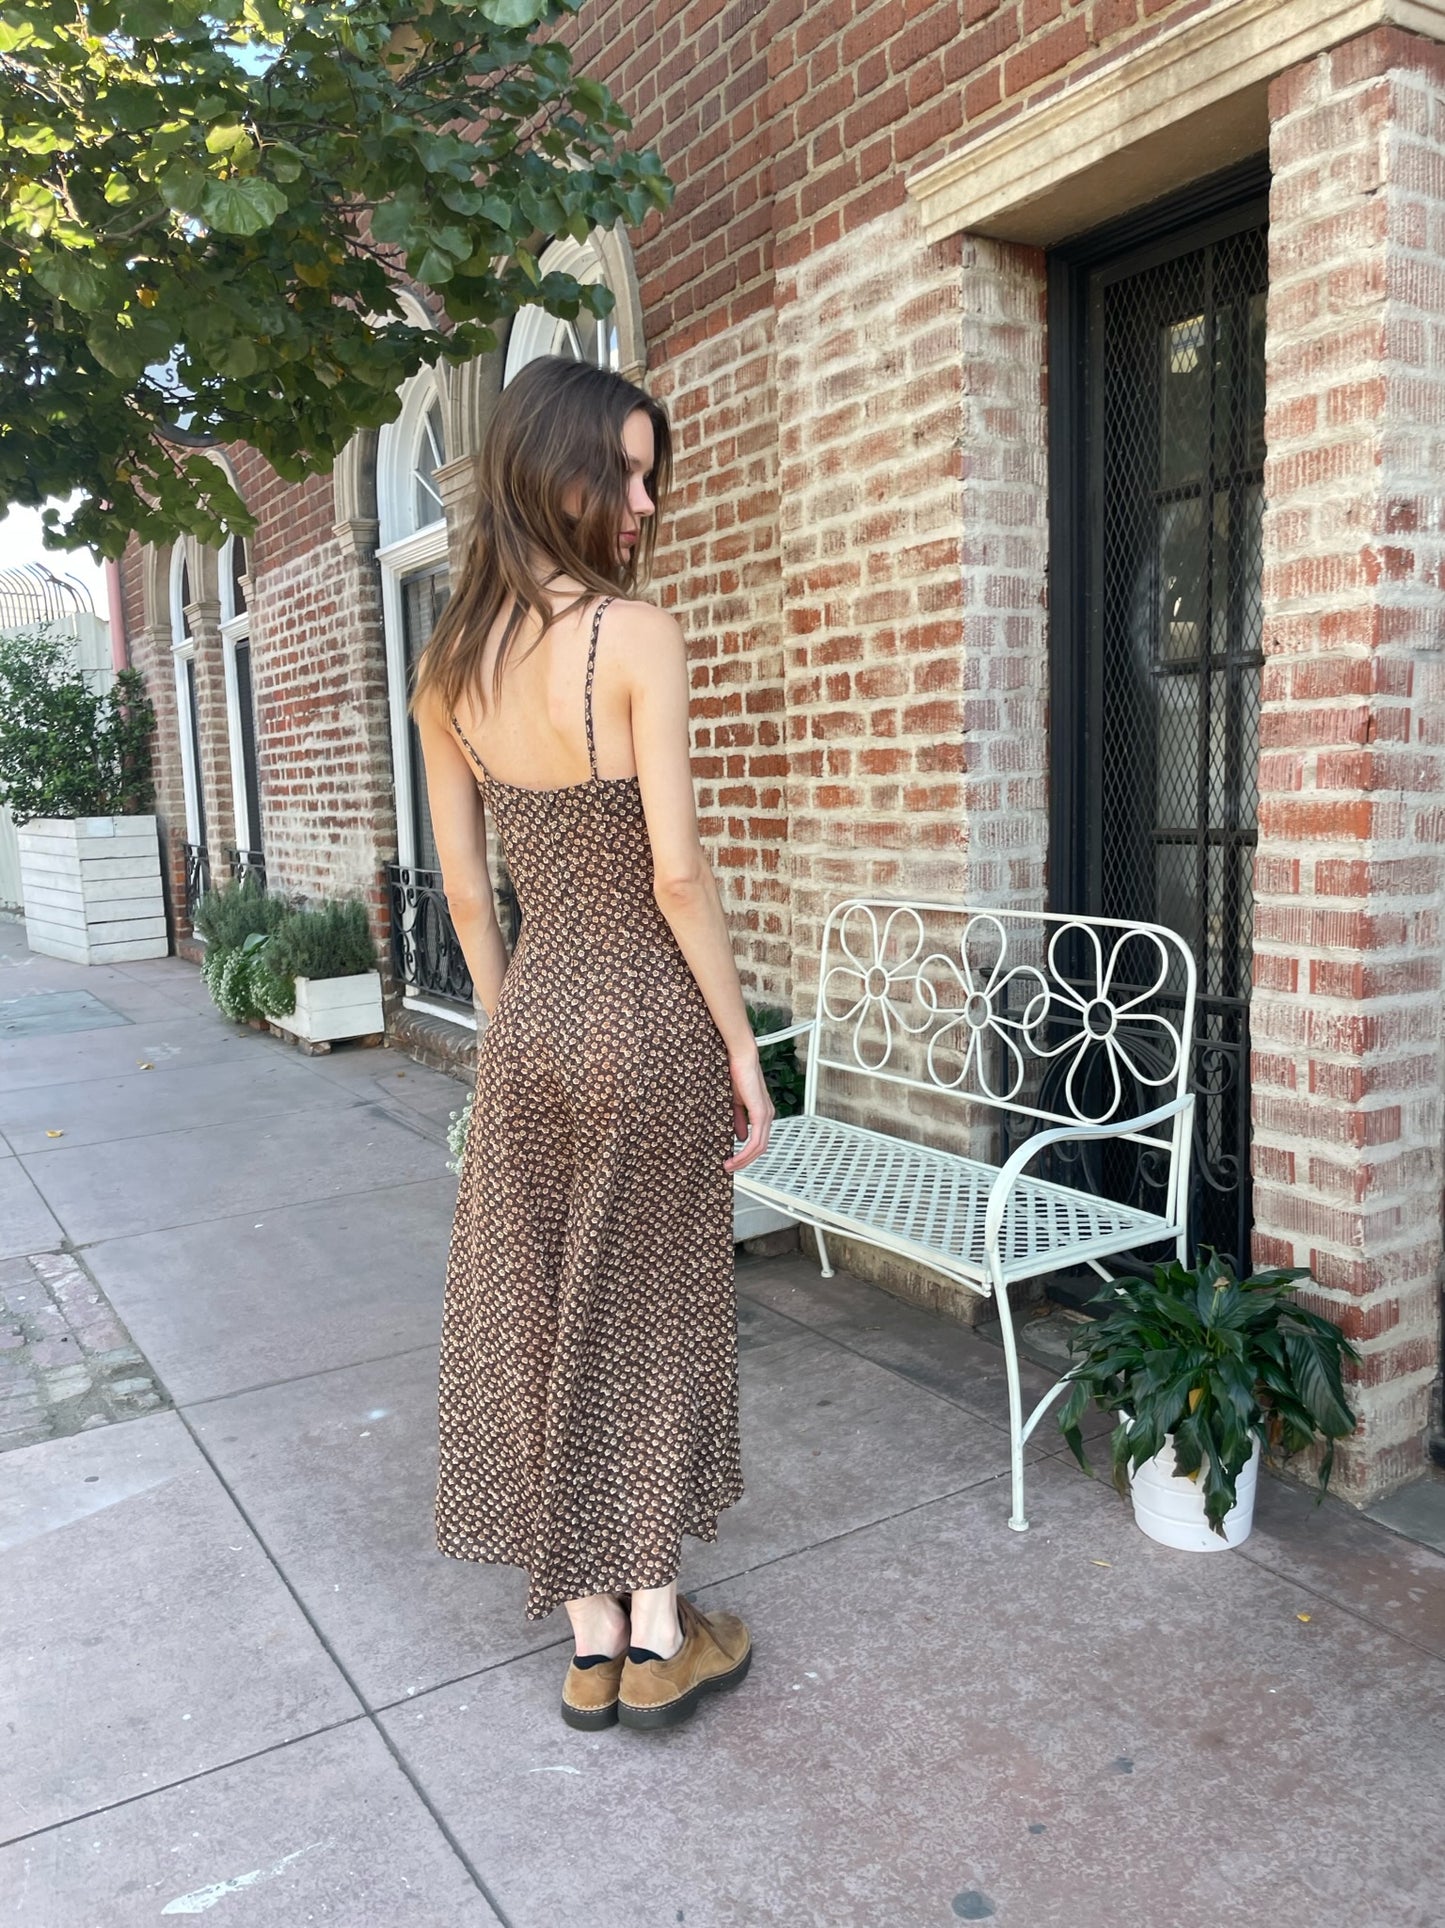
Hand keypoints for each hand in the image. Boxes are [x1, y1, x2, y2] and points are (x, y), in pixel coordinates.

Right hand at [724, 1048, 773, 1173]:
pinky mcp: (761, 1114)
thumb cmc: (738, 1074)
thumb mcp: (735, 1103)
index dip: (747, 1153)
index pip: (759, 1140)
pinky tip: (734, 1158)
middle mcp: (767, 1116)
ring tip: (729, 1165)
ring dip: (744, 1160)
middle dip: (745, 1161)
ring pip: (759, 1148)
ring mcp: (766, 1116)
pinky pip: (756, 1142)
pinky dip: (745, 1153)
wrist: (741, 1059)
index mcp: (762, 1113)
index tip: (733, 1160)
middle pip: (760, 1148)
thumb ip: (739, 1120)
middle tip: (730, 1167)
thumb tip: (740, 1137)